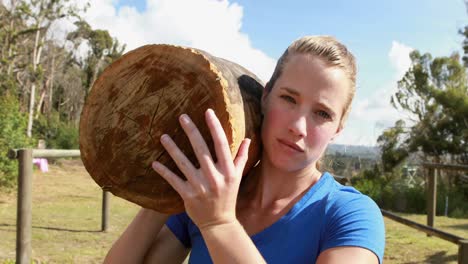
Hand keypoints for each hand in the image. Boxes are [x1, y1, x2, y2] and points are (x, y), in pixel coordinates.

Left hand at [151, 109, 250, 229]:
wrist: (219, 222)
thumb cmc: (229, 196)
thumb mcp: (238, 176)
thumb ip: (242, 157)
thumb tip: (247, 139)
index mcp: (228, 170)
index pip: (221, 144)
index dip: (214, 127)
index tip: (207, 112)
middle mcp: (214, 177)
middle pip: (201, 149)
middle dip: (191, 131)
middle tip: (182, 117)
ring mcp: (200, 186)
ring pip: (183, 163)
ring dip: (172, 148)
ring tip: (163, 136)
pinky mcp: (188, 195)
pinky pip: (173, 180)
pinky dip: (164, 171)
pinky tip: (155, 163)